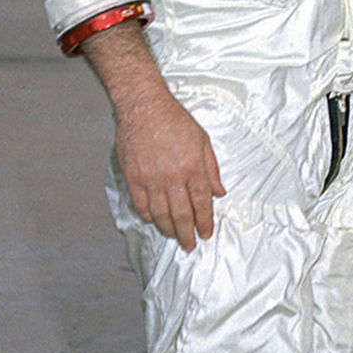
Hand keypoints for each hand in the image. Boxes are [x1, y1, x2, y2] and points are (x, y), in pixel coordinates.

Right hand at [114, 86, 224, 250]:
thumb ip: (211, 168)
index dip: (204, 222)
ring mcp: (150, 179)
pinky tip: (154, 220)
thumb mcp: (202, 140)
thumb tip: (219, 192)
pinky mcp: (133, 178)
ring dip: (168, 229)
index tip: (206, 233)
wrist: (144, 107)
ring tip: (174, 236)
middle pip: (181, 214)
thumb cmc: (175, 121)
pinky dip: (148, 216)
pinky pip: (141, 205)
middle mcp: (172, 177)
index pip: (201, 203)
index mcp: (192, 167)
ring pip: (160, 214)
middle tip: (190, 245)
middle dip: (187, 234)